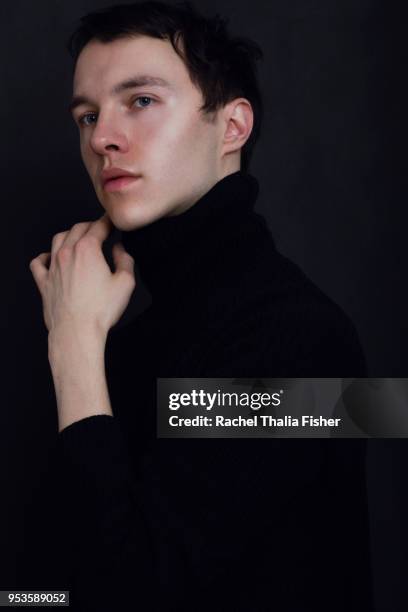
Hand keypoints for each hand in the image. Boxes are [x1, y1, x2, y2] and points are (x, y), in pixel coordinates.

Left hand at [29, 213, 135, 339]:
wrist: (76, 331)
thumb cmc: (100, 311)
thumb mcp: (125, 283)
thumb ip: (125, 260)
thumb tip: (120, 250)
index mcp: (88, 250)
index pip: (98, 227)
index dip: (107, 221)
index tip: (112, 221)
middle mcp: (67, 254)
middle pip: (77, 229)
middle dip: (90, 225)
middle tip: (99, 228)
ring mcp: (53, 267)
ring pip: (58, 239)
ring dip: (70, 235)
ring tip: (78, 238)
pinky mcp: (44, 282)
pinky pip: (38, 263)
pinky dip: (44, 256)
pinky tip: (50, 257)